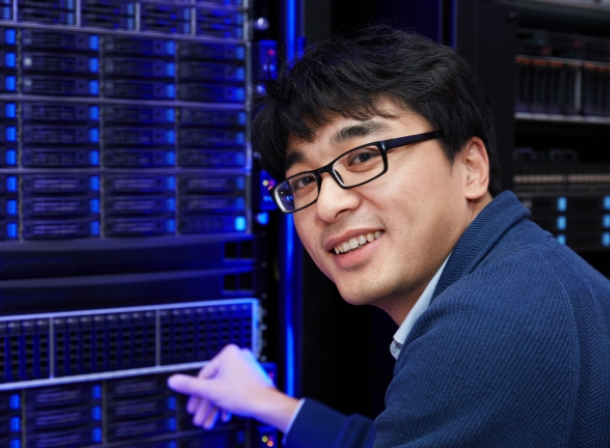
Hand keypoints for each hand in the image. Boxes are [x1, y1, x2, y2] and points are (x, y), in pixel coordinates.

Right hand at [167, 344, 298, 431]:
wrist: (266, 404)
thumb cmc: (245, 394)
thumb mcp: (211, 390)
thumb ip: (190, 386)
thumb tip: (174, 380)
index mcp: (228, 354)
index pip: (204, 374)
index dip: (196, 392)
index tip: (192, 404)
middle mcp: (238, 357)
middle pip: (214, 383)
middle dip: (206, 403)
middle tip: (199, 415)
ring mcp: (246, 368)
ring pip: (223, 388)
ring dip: (215, 406)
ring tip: (209, 421)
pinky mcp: (251, 378)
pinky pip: (234, 389)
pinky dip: (227, 402)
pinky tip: (224, 415)